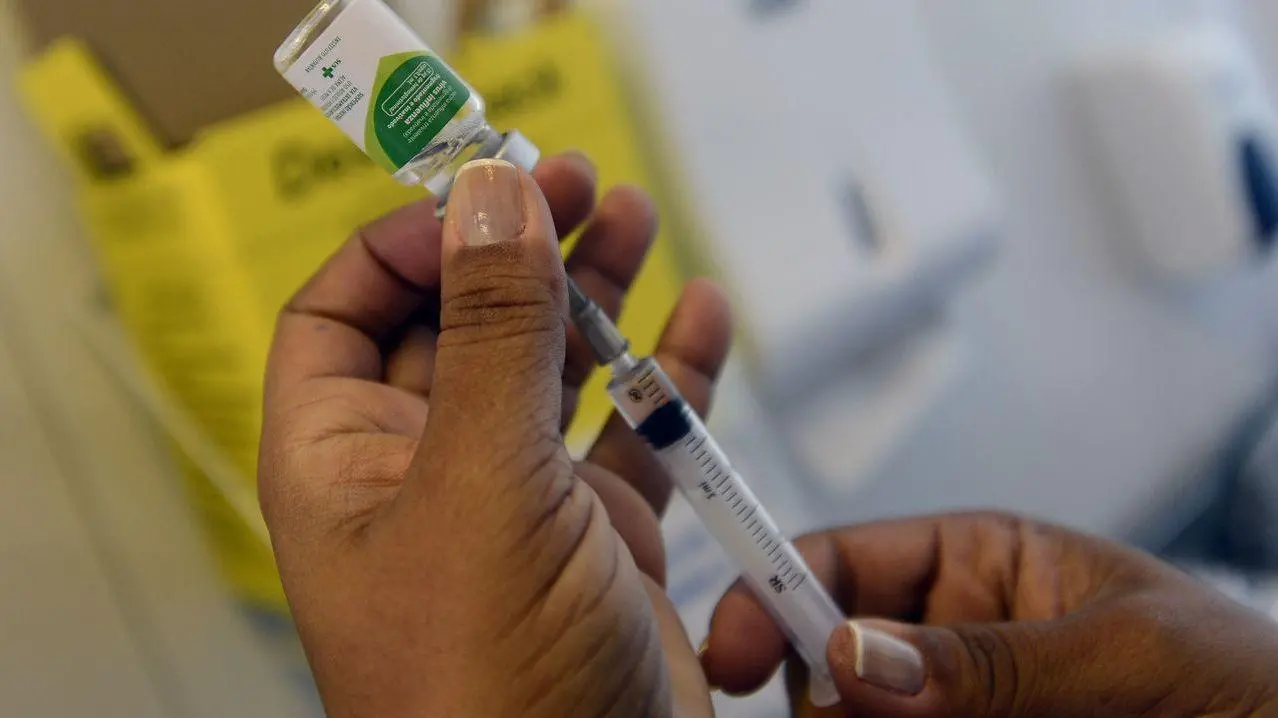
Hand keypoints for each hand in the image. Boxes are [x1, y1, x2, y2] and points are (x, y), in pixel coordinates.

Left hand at [258, 155, 729, 716]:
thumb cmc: (486, 696)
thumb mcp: (484, 490)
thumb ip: (493, 338)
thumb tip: (489, 202)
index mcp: (348, 465)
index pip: (345, 313)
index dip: (406, 242)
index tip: (481, 192)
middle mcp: (427, 479)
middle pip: (462, 324)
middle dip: (517, 247)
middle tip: (574, 183)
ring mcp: (520, 509)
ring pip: (553, 371)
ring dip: (595, 293)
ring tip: (634, 221)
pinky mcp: (604, 544)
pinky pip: (634, 436)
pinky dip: (671, 375)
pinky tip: (699, 320)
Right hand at [702, 512, 1277, 716]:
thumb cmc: (1256, 687)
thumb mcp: (1128, 652)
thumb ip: (991, 659)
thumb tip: (854, 657)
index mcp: (983, 565)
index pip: (849, 561)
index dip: (777, 590)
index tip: (734, 653)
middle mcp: (954, 646)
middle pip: (831, 663)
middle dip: (818, 697)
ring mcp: (960, 714)